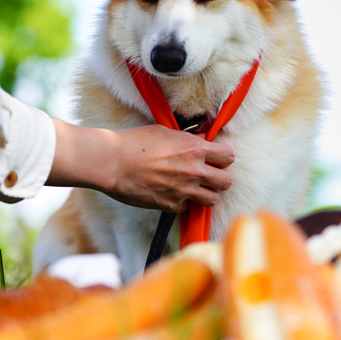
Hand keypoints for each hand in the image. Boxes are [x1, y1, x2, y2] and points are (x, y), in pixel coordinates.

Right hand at [48, 121, 233, 211]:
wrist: (111, 162)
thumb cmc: (134, 142)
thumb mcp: (165, 132)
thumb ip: (188, 139)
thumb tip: (202, 140)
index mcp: (194, 149)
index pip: (228, 156)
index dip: (224, 157)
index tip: (216, 158)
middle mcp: (194, 171)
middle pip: (227, 182)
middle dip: (220, 178)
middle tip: (210, 176)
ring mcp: (183, 190)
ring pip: (212, 199)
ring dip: (206, 193)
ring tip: (194, 188)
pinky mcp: (170, 205)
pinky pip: (186, 207)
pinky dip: (180, 202)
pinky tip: (170, 193)